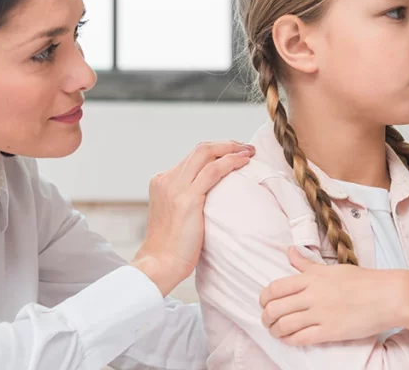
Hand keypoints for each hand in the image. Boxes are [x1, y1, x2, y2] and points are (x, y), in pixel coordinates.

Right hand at [133, 141, 253, 295]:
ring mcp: (175, 186)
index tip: (233, 154)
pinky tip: (243, 161)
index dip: (215, 152)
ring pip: (206, 153)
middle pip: (199, 149)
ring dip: (231, 148)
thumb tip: (211, 198)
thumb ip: (188, 200)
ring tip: (248, 151)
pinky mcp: (187, 197)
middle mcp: (167, 179)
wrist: (160, 263)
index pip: (192, 158)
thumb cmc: (171, 247)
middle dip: (225, 144)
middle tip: (245, 148)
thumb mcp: (176, 216)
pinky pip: (213, 170)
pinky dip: (230, 161)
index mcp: (162, 182)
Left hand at [259, 248, 405, 344]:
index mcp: (312, 278)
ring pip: (285, 324)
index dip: (264, 298)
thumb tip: (289, 252)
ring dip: (275, 330)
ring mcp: (321, 314)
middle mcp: (312, 295)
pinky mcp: (331, 331)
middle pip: (275, 308)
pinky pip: (301, 338)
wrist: (390, 295)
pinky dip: (289, 340)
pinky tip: (288, 340)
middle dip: (266, 317)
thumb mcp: (332, 268)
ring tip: (275, 331)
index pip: (275, 288)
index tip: (264, 303)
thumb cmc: (364, 280)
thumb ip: (307, 264)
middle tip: (267, 320)